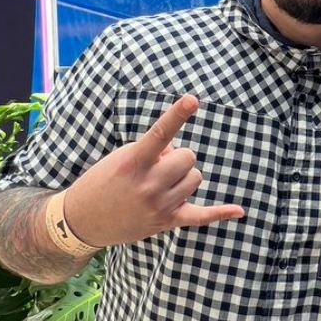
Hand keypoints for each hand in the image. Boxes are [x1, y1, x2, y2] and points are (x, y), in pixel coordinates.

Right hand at [63, 94, 244, 247]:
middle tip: (156, 166)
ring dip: (183, 176)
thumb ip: (153, 151)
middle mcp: (148, 185)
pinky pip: (201, 216)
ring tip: (159, 184)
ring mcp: (159, 205)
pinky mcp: (166, 222)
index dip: (176, 115)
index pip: (160, 133)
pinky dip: (220, 213)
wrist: (81, 220)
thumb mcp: (121, 158)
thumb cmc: (102, 181)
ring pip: (195, 178)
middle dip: (177, 157)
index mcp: (134, 163)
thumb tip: (178, 153)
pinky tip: (239, 210)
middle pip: (188, 157)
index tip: (192, 99)